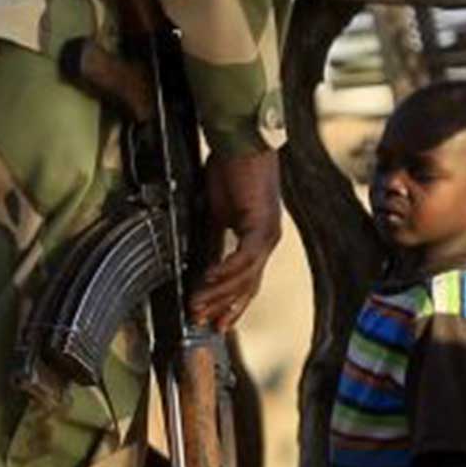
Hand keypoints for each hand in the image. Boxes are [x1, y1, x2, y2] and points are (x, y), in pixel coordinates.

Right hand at [189, 147, 282, 330]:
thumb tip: (201, 267)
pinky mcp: (262, 225)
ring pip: (245, 276)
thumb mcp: (216, 214)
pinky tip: (207, 278)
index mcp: (258, 239)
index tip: (215, 323)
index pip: (248, 281)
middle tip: (201, 321)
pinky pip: (243, 257)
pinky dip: (225, 270)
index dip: (232, 304)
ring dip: (219, 292)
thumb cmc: (230, 171)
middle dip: (223, 307)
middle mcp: (268, 240)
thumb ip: (213, 241)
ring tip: (197, 303)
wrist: (240, 143)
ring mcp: (268, 234)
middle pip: (248, 286)